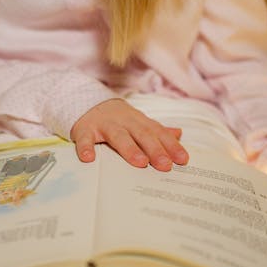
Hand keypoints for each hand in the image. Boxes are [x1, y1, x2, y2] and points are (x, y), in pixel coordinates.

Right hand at [70, 99, 188, 170]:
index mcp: (138, 121)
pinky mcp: (84, 129)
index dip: (170, 145)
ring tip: (140, 162)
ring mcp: (104, 124)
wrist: (85, 101)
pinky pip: (85, 139)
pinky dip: (86, 148)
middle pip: (141, 134)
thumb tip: (179, 134)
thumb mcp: (138, 121)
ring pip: (118, 136)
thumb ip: (157, 130)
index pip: (157, 132)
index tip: (182, 160)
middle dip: (155, 149)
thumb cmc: (117, 118)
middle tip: (164, 165)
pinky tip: (89, 159)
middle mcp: (123, 121)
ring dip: (129, 149)